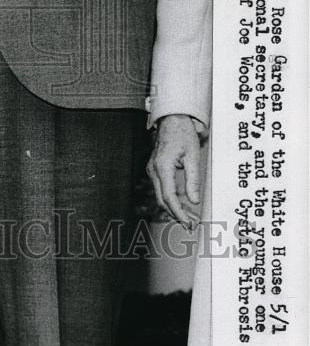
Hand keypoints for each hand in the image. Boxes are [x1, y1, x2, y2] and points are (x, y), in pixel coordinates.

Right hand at [146, 114, 202, 229]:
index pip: (169, 197)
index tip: (188, 222)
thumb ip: (193, 180)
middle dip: (176, 215)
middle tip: (191, 225)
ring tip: (189, 217)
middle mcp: (154, 170)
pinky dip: (171, 199)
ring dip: (174, 208)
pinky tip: (182, 205)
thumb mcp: (193, 156)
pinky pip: (161, 189)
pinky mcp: (154, 170)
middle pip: (162, 200)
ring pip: (160, 196)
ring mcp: (152, 170)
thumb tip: (194, 200)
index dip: (178, 212)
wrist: (171, 120)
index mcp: (163, 166)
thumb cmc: (182, 134)